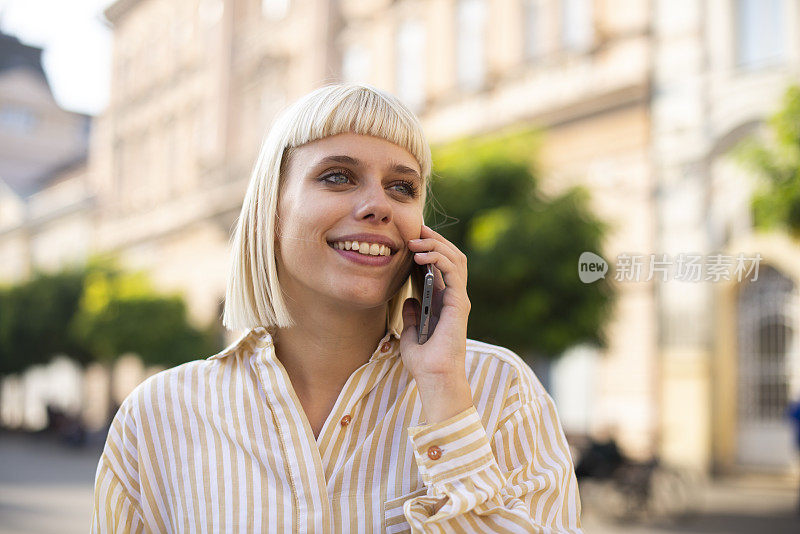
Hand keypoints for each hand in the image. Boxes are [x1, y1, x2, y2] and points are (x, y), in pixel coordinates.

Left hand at [399, 225, 472, 422]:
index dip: (428, 248)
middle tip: (415, 227)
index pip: (440, 266)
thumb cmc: (424, 363)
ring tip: (417, 238)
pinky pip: (454, 271)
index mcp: (444, 302)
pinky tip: (422, 254)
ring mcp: (459, 299)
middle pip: (450, 257)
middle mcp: (454, 297)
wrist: (435, 379)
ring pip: (455, 259)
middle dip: (434, 239)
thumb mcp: (411, 334)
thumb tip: (408, 300)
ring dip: (436, 244)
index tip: (410, 237)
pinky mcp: (460, 303)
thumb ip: (412, 315)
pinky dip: (439, 258)